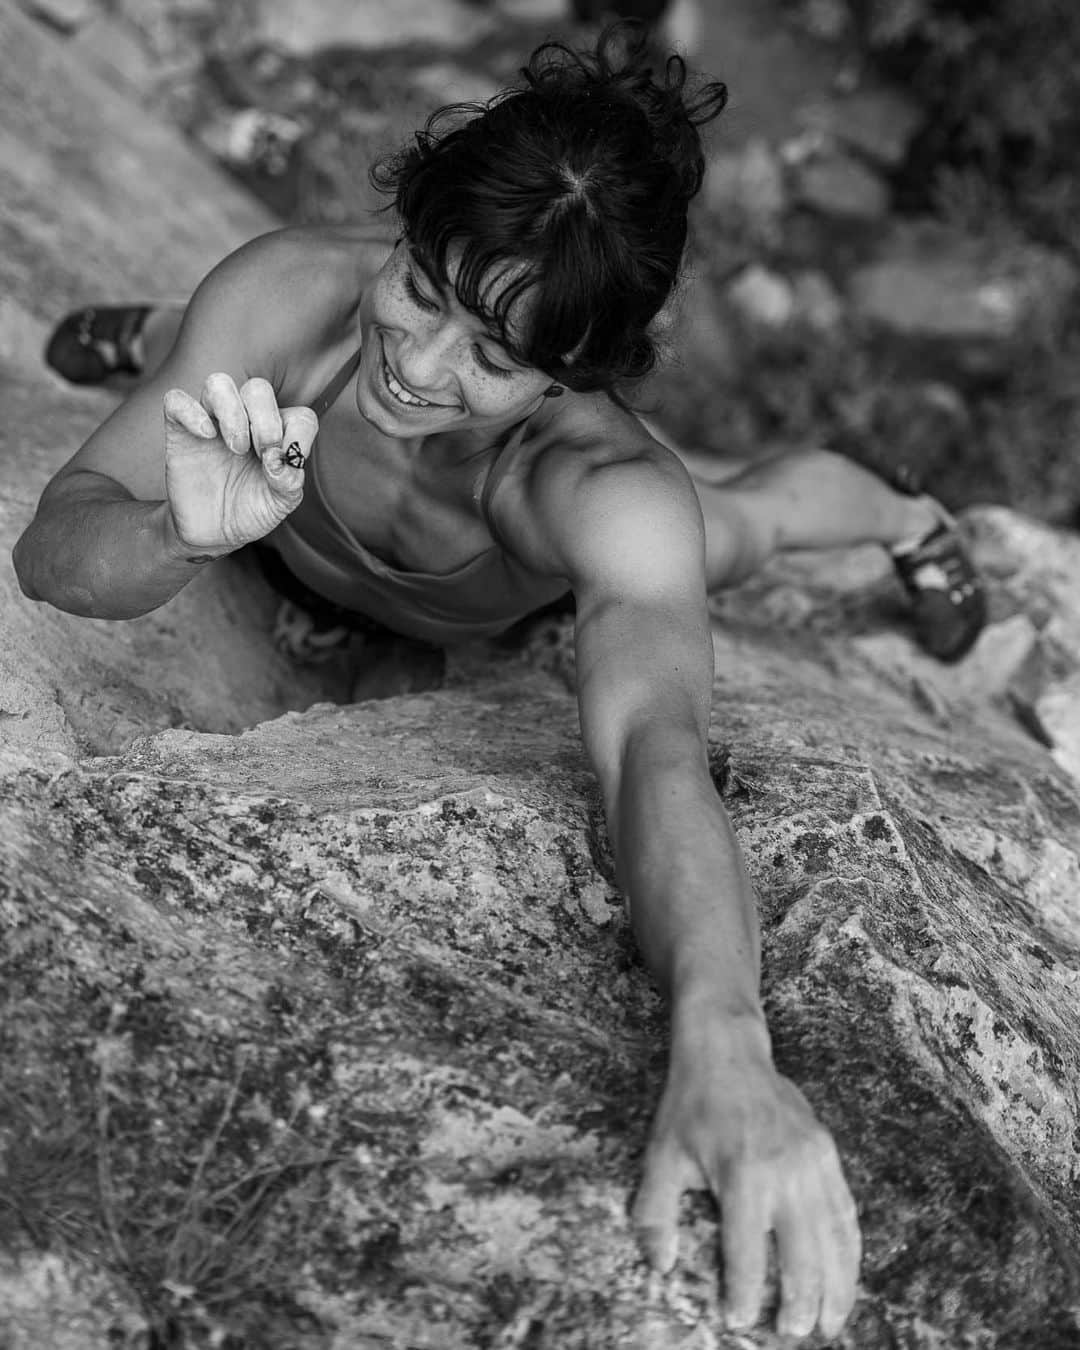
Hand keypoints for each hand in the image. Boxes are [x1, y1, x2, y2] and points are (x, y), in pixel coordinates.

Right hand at [162, 373, 317, 553]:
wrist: (214, 532)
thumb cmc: (250, 510)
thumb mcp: (279, 504)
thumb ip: (289, 482)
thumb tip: (279, 459)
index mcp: (279, 435)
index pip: (301, 416)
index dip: (301, 435)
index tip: (291, 461)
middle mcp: (247, 421)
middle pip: (258, 390)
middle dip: (266, 421)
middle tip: (262, 453)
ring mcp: (213, 422)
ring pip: (219, 384)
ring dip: (233, 412)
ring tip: (237, 448)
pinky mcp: (181, 431)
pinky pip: (176, 401)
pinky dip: (191, 412)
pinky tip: (206, 436)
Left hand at [632, 1016, 860, 1339]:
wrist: (726, 1050)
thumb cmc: (690, 1106)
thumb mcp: (661, 1155)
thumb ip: (655, 1213)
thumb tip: (659, 1265)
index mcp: (741, 1175)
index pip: (746, 1252)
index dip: (743, 1294)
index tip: (739, 1321)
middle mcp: (784, 1171)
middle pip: (801, 1254)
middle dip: (799, 1303)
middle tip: (792, 1334)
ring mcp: (812, 1160)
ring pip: (834, 1238)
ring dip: (835, 1287)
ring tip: (829, 1324)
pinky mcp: (827, 1151)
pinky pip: (846, 1211)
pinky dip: (849, 1250)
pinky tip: (846, 1277)